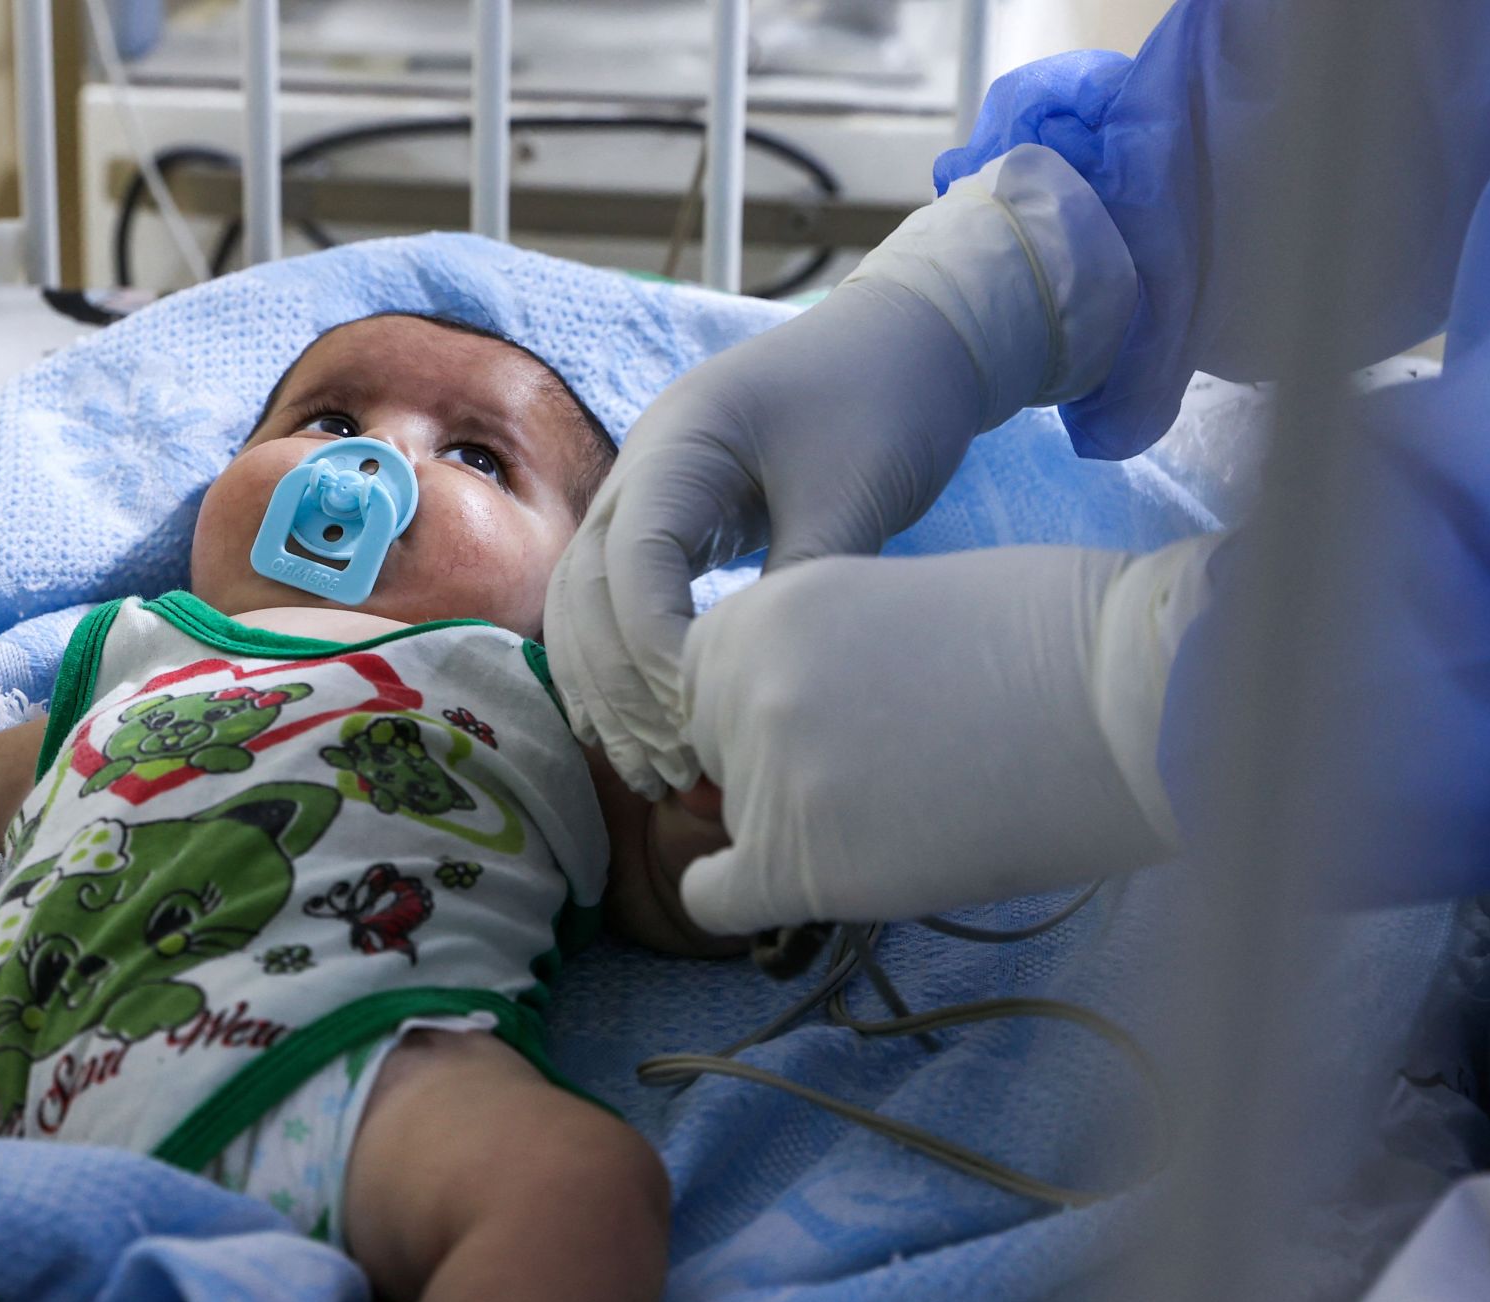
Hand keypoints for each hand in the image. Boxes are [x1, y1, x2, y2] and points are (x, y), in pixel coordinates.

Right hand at [546, 144, 1137, 797]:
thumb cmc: (887, 401)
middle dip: (617, 688)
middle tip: (672, 770)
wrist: (906, 338)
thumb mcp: (855, 492)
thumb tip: (759, 685)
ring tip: (659, 773)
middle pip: (585, 591)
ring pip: (583, 606)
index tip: (700, 714)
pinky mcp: (666, 523)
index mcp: (679, 443)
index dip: (652, 648)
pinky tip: (649, 734)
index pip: (633, 561)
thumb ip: (803, 581)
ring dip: (607, 690)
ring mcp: (644, 494)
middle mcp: (641, 467)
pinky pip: (611, 604)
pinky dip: (618, 670)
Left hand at [675, 539, 1213, 932]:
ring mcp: (767, 775)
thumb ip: (817, 652)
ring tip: (906, 811)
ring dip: (798, 829)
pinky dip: (742, 902)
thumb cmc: (1052, 643)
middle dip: (775, 770)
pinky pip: (718, 900)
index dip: (754, 711)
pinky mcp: (797, 862)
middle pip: (717, 757)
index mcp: (765, 610)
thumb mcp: (893, 601)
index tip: (817, 728)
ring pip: (738, 826)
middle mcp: (746, 687)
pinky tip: (801, 891)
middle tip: (875, 771)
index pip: (704, 683)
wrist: (1125, 702)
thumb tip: (787, 715)